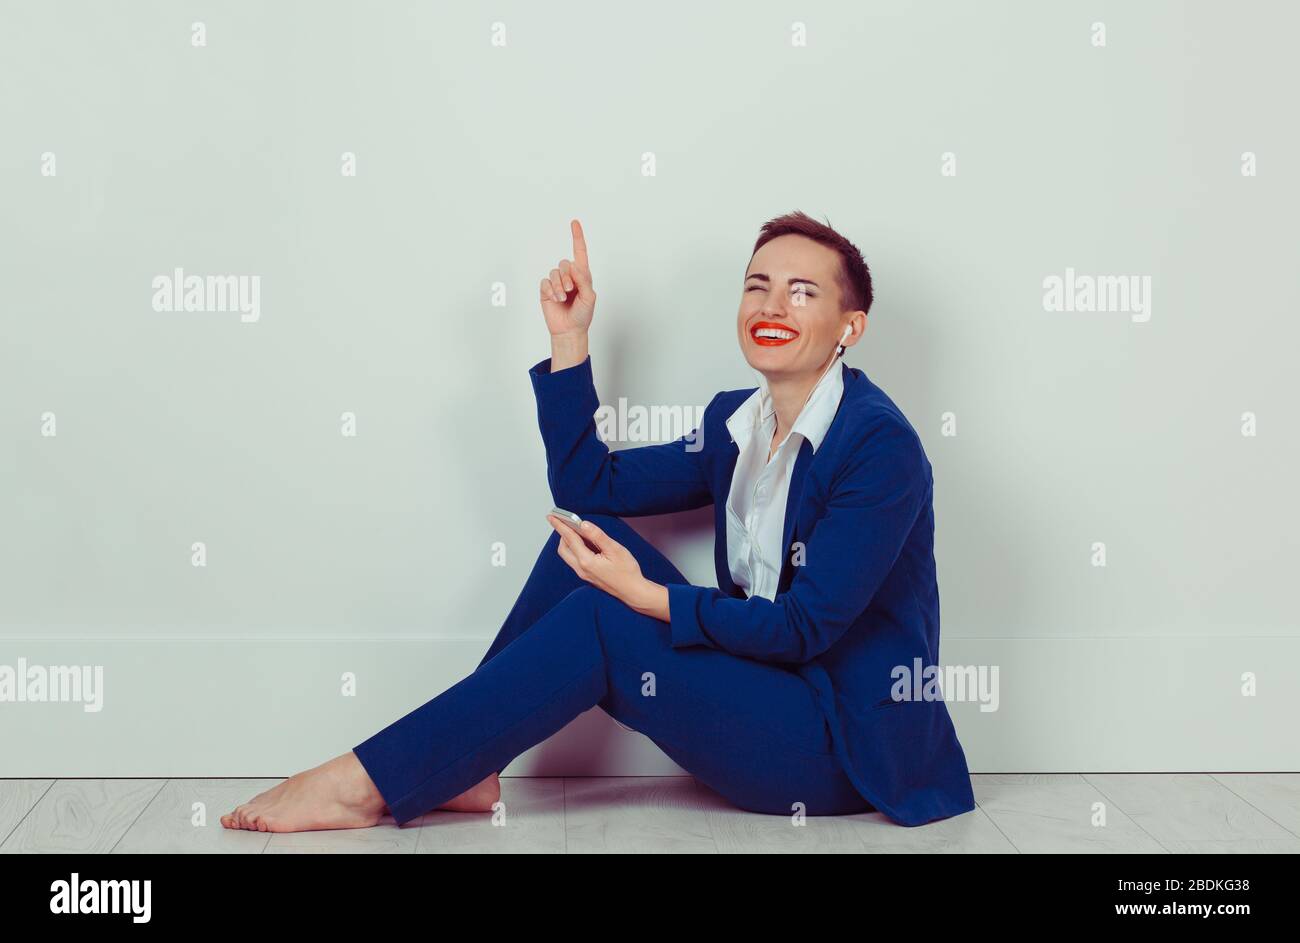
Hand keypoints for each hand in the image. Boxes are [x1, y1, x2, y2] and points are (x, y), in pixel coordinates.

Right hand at [539, 219, 595, 337]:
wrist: (570, 330)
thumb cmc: (583, 315)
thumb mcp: (590, 298)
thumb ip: (584, 281)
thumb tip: (574, 267)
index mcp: (582, 275)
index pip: (579, 253)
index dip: (577, 237)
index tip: (575, 223)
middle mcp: (569, 276)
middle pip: (564, 263)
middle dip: (568, 277)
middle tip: (571, 290)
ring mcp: (557, 283)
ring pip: (554, 273)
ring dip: (559, 286)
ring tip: (563, 298)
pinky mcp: (546, 290)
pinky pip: (545, 282)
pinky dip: (551, 290)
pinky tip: (555, 299)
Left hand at [547, 514, 651, 609]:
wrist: (633, 592)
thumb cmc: (627, 571)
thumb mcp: (615, 549)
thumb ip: (598, 536)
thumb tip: (584, 524)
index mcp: (586, 561)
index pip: (569, 539)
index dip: (560, 525)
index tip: (552, 516)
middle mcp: (581, 569)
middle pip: (563, 548)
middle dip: (562, 534)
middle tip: (564, 521)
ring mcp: (583, 574)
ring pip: (568, 555)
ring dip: (569, 542)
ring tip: (576, 530)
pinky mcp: (587, 576)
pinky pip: (575, 560)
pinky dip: (575, 549)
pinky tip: (585, 542)